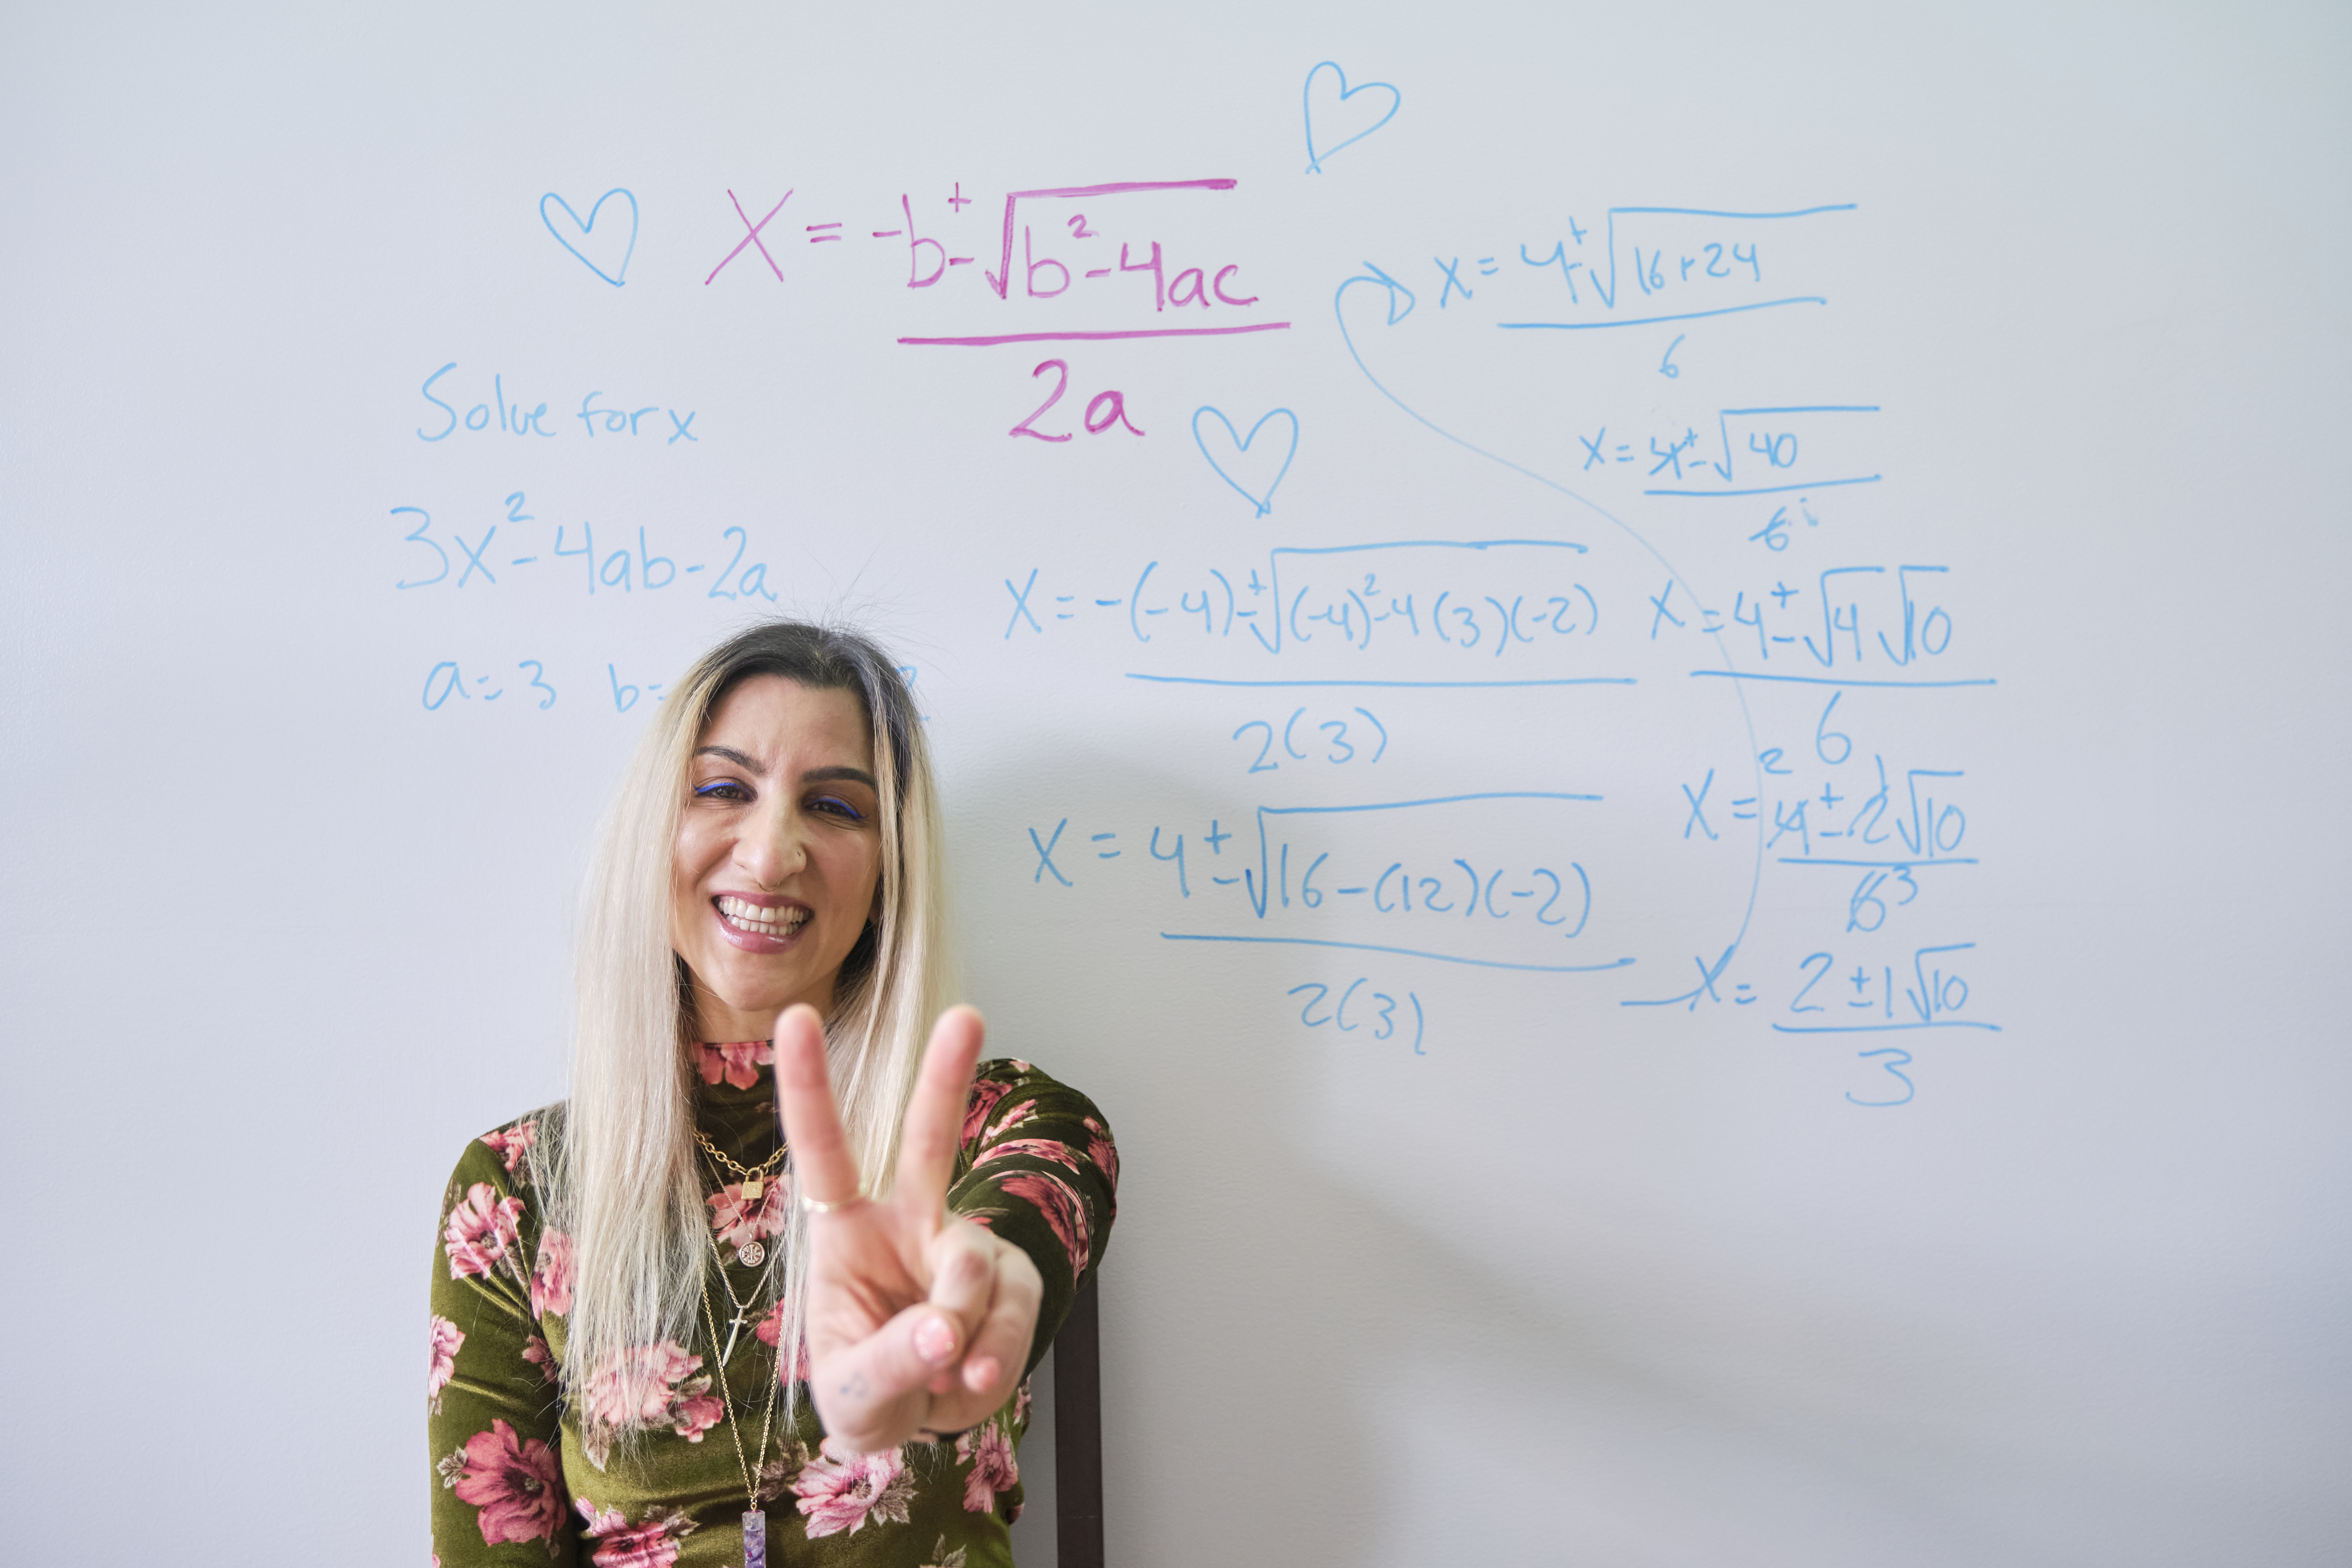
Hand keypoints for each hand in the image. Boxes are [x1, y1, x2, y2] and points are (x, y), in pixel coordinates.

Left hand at [772, 1002, 1042, 1453]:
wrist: (924, 1423)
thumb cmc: (867, 1391)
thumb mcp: (853, 1394)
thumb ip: (891, 1361)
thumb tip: (944, 1332)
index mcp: (845, 1232)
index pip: (823, 1151)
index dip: (809, 1085)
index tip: (796, 1015)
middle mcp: (907, 1222)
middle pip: (929, 1141)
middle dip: (947, 1076)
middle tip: (965, 1015)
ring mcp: (963, 1245)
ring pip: (973, 1264)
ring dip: (964, 1329)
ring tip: (950, 1378)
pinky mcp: (1011, 1279)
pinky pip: (1013, 1311)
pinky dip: (996, 1356)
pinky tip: (973, 1380)